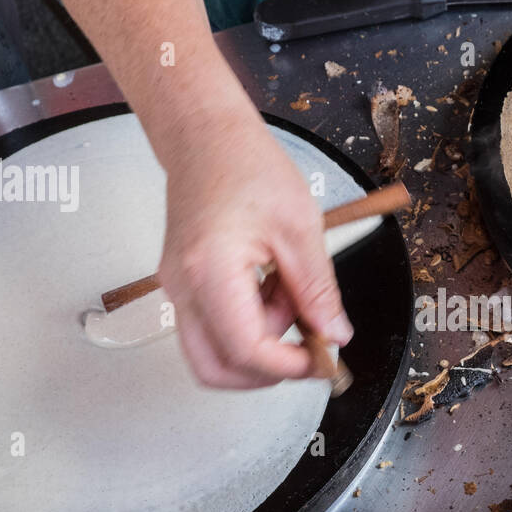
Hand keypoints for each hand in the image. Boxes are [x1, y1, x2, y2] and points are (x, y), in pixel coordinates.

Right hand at [157, 109, 352, 388]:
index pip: (245, 350)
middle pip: (215, 370)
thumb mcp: (300, 227)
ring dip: (258, 346)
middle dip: (266, 373)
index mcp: (210, 271)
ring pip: (212, 353)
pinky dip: (247, 326)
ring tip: (290, 298)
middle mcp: (183, 288)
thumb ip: (318, 289)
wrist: (205, 138)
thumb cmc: (246, 166)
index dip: (289, 366)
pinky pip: (213, 328)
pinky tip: (273, 290)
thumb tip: (334, 335)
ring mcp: (177, 290)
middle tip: (306, 352)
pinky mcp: (184, 287)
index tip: (322, 360)